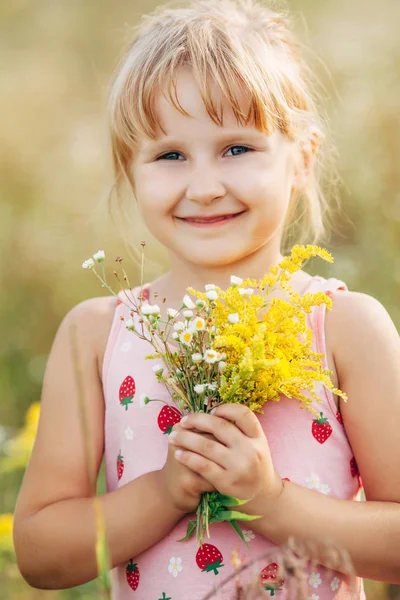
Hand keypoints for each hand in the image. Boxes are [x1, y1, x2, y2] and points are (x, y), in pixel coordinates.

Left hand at [168, 404, 283, 513]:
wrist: (264, 500)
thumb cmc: (254, 468)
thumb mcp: (255, 447)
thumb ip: (240, 432)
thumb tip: (210, 413)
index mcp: (258, 438)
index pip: (243, 414)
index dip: (226, 408)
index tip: (211, 411)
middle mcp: (251, 450)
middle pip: (220, 426)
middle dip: (197, 420)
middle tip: (183, 420)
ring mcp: (239, 466)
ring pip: (206, 445)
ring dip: (185, 438)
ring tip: (173, 436)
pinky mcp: (227, 482)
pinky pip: (202, 465)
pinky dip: (188, 457)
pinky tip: (178, 454)